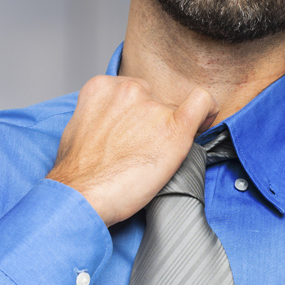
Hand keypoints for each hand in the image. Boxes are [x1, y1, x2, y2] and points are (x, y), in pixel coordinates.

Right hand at [46, 76, 217, 226]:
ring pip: (175, 109)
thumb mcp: (78, 130)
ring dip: (169, 130)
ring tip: (155, 156)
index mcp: (103, 87)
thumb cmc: (77, 174)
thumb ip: (100, 117)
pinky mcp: (174, 129)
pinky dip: (208, 112)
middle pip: (155, 98)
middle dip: (152, 121)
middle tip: (143, 149)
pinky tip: (203, 123)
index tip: (140, 129)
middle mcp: (128, 90)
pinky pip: (203, 104)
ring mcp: (152, 107)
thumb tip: (114, 125)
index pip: (134, 91)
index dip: (139, 112)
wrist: (81, 197)